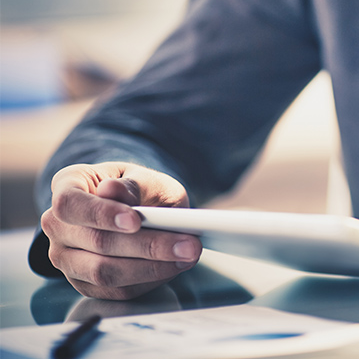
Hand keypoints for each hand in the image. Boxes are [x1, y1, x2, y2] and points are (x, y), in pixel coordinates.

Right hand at [40, 162, 201, 299]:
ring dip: (152, 267)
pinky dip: (149, 280)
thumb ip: (132, 185)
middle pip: (96, 242)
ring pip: (105, 272)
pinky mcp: (85, 283)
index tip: (135, 220)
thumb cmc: (139, 189)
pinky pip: (116, 291)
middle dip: (147, 246)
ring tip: (188, 255)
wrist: (141, 208)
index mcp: (67, 186)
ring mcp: (67, 258)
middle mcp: (58, 225)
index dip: (101, 214)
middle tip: (189, 244)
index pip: (70, 204)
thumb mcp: (144, 178)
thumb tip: (111, 191)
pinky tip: (174, 266)